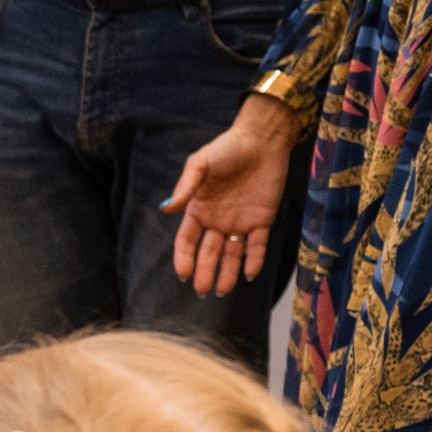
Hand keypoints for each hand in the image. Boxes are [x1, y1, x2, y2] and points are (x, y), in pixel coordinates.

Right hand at [164, 95, 302, 297]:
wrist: (262, 140)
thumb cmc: (227, 148)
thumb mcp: (200, 163)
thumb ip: (185, 187)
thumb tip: (167, 209)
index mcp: (199, 209)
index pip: (187, 240)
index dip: (184, 257)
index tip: (183, 273)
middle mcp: (217, 220)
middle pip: (209, 252)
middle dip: (205, 271)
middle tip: (203, 290)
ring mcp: (240, 222)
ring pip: (232, 253)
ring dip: (227, 272)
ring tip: (223, 290)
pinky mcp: (263, 219)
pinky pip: (258, 244)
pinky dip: (254, 259)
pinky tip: (249, 273)